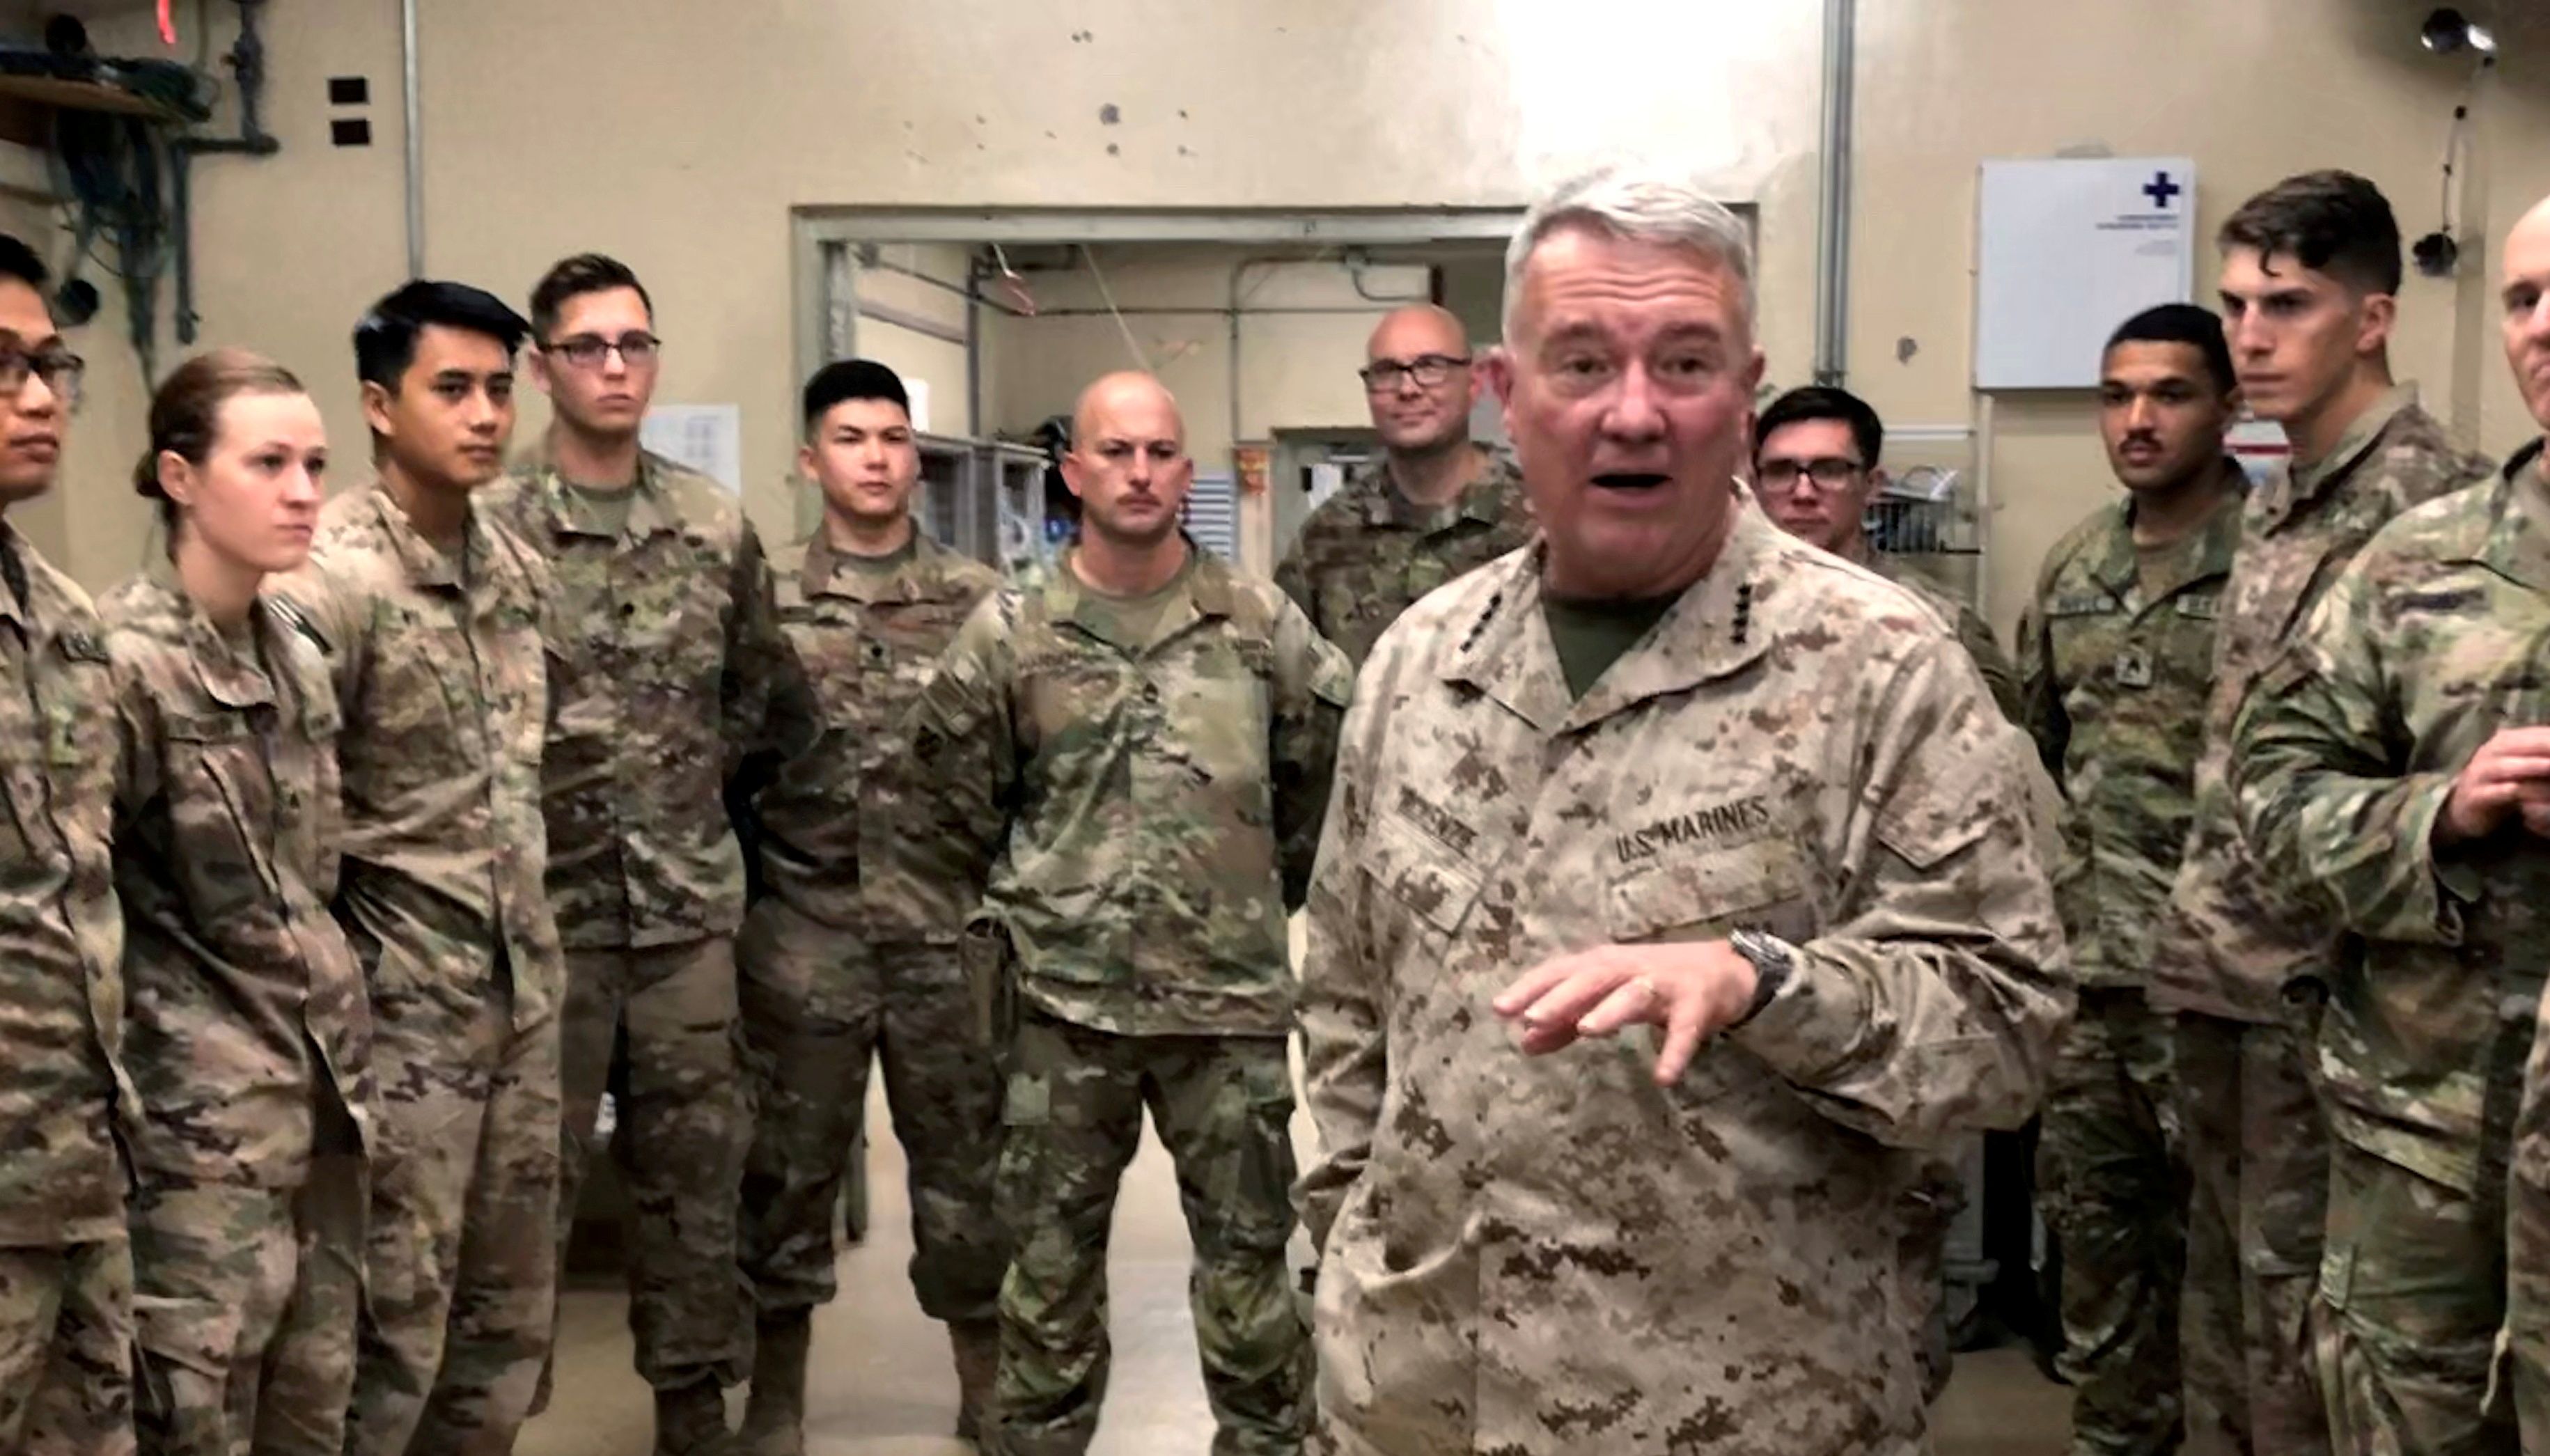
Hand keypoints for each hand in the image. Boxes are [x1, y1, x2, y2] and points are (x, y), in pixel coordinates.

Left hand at [1491, 941, 1759, 1085]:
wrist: (1728, 970)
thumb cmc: (1656, 983)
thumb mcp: (1607, 997)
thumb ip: (1565, 1021)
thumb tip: (1523, 1040)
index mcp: (1604, 965)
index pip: (1561, 971)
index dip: (1531, 988)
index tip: (1500, 1009)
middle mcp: (1631, 968)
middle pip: (1591, 977)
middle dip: (1561, 997)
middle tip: (1531, 1017)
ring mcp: (1665, 983)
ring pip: (1633, 994)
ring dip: (1610, 1010)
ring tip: (1586, 1030)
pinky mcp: (1697, 1004)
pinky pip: (1685, 1030)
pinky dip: (1674, 1051)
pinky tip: (1663, 1077)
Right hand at [2437, 727, 2549, 846]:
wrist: (2465, 809)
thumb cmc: (2502, 784)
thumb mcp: (2522, 765)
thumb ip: (2541, 755)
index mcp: (2504, 742)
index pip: (2535, 734)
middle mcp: (2489, 753)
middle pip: (2520, 746)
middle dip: (2546, 748)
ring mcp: (2479, 775)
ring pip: (2505, 767)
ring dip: (2531, 766)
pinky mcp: (2475, 797)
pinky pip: (2495, 792)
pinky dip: (2510, 791)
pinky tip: (2522, 791)